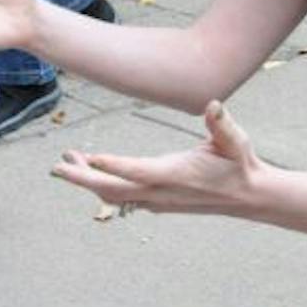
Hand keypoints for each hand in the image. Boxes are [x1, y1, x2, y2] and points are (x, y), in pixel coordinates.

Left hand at [49, 100, 267, 217]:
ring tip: (68, 161)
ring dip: (89, 180)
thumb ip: (222, 124)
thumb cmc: (240, 163)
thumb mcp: (235, 140)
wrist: (249, 196)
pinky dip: (103, 185)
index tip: (92, 157)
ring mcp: (158, 201)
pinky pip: (122, 198)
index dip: (115, 166)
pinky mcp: (157, 202)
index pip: (139, 172)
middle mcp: (162, 192)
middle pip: (114, 190)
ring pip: (114, 196)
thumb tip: (213, 105)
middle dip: (83, 179)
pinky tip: (91, 169)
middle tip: (57, 166)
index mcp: (177, 175)